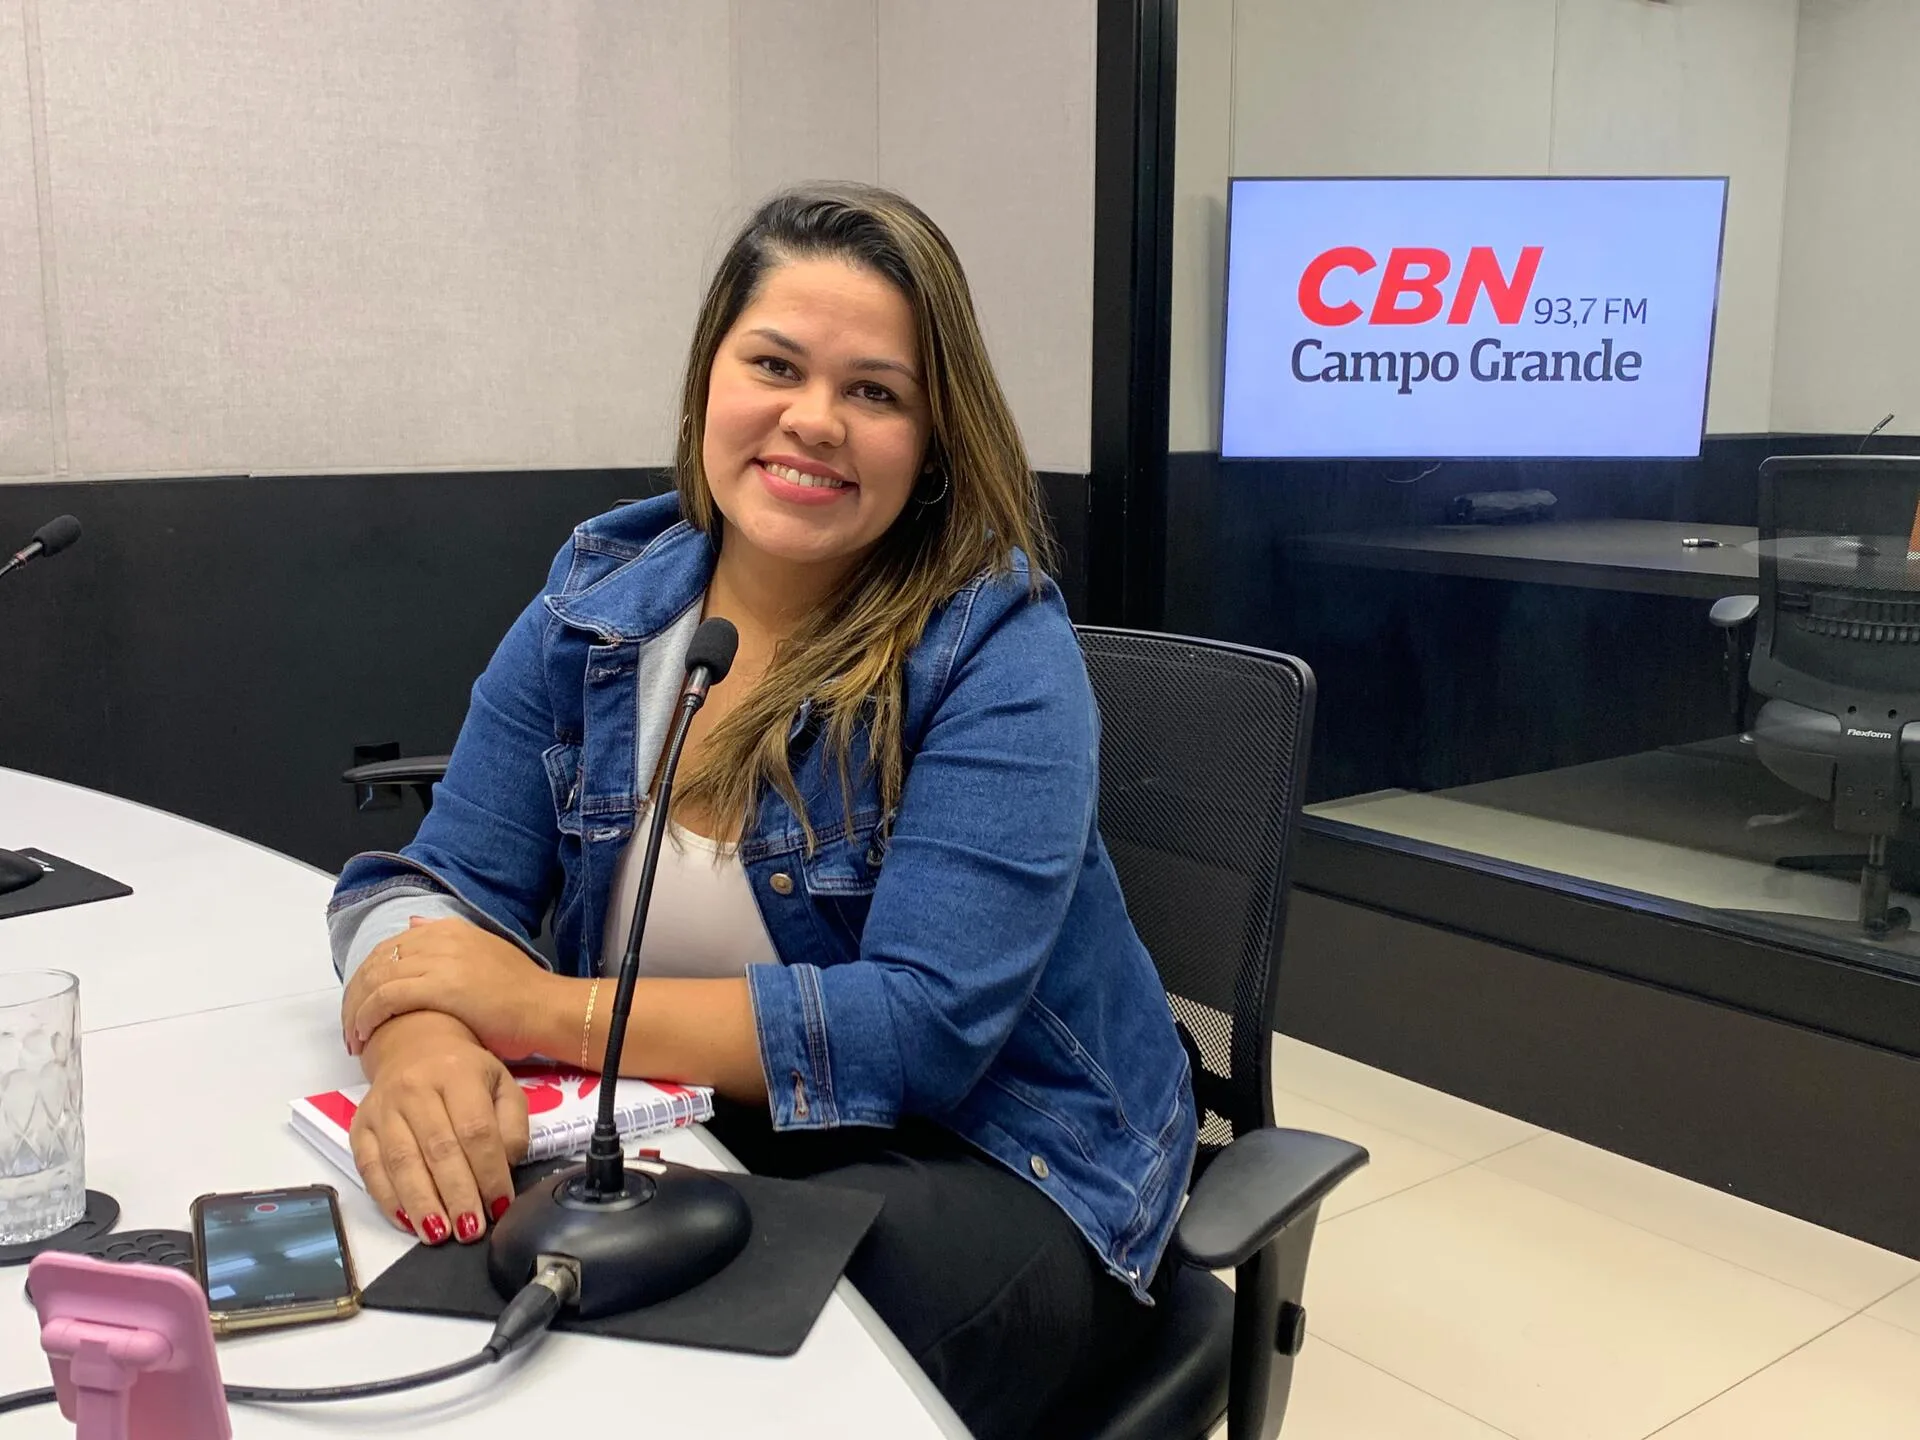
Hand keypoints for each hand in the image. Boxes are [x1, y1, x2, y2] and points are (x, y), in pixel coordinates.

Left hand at [344, 917, 564, 1059]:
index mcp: (448, 928)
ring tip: (354, 1038)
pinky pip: (386, 997)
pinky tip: (364, 1035)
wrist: (545, 1008)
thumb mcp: (483, 951)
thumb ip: (447, 939)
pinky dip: (367, 1016)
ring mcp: (439, 960)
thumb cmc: (519, 992)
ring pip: (375, 979)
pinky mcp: (439, 986)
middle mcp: (439, 938)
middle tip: (351, 1027)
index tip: (362, 1006)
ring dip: (356, 1010)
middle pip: (376, 961)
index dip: (368, 977)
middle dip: (355, 995)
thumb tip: (414, 924)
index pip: (389, 947)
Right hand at [351, 1011, 530, 1244]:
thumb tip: (505, 1167)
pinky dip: (388, 1199)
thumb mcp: (501, 1085)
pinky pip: (369, 1168)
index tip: (500, 1205)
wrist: (413, 1046)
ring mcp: (382, 1108)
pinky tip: (407, 1222)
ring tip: (439, 1235)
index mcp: (457, 1073)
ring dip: (422, 1203)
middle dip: (457, 1195)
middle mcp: (415, 1088)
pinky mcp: (359, 1127)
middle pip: (438, 1149)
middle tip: (471, 1231)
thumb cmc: (465, 1073)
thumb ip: (512, 1124)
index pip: (475, 1130)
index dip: (489, 1172)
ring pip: (401, 1162)